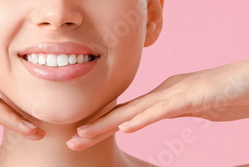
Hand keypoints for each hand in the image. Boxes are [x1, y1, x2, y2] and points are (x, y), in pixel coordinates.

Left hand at [67, 60, 248, 150]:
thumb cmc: (227, 93)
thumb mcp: (192, 107)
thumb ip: (169, 110)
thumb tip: (150, 117)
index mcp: (163, 97)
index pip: (128, 113)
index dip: (103, 124)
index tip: (82, 135)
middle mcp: (164, 92)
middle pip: (124, 112)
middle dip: (96, 126)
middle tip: (72, 140)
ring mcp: (177, 94)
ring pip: (136, 110)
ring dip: (108, 123)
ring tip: (84, 134)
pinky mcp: (193, 98)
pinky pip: (164, 110)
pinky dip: (143, 119)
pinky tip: (125, 128)